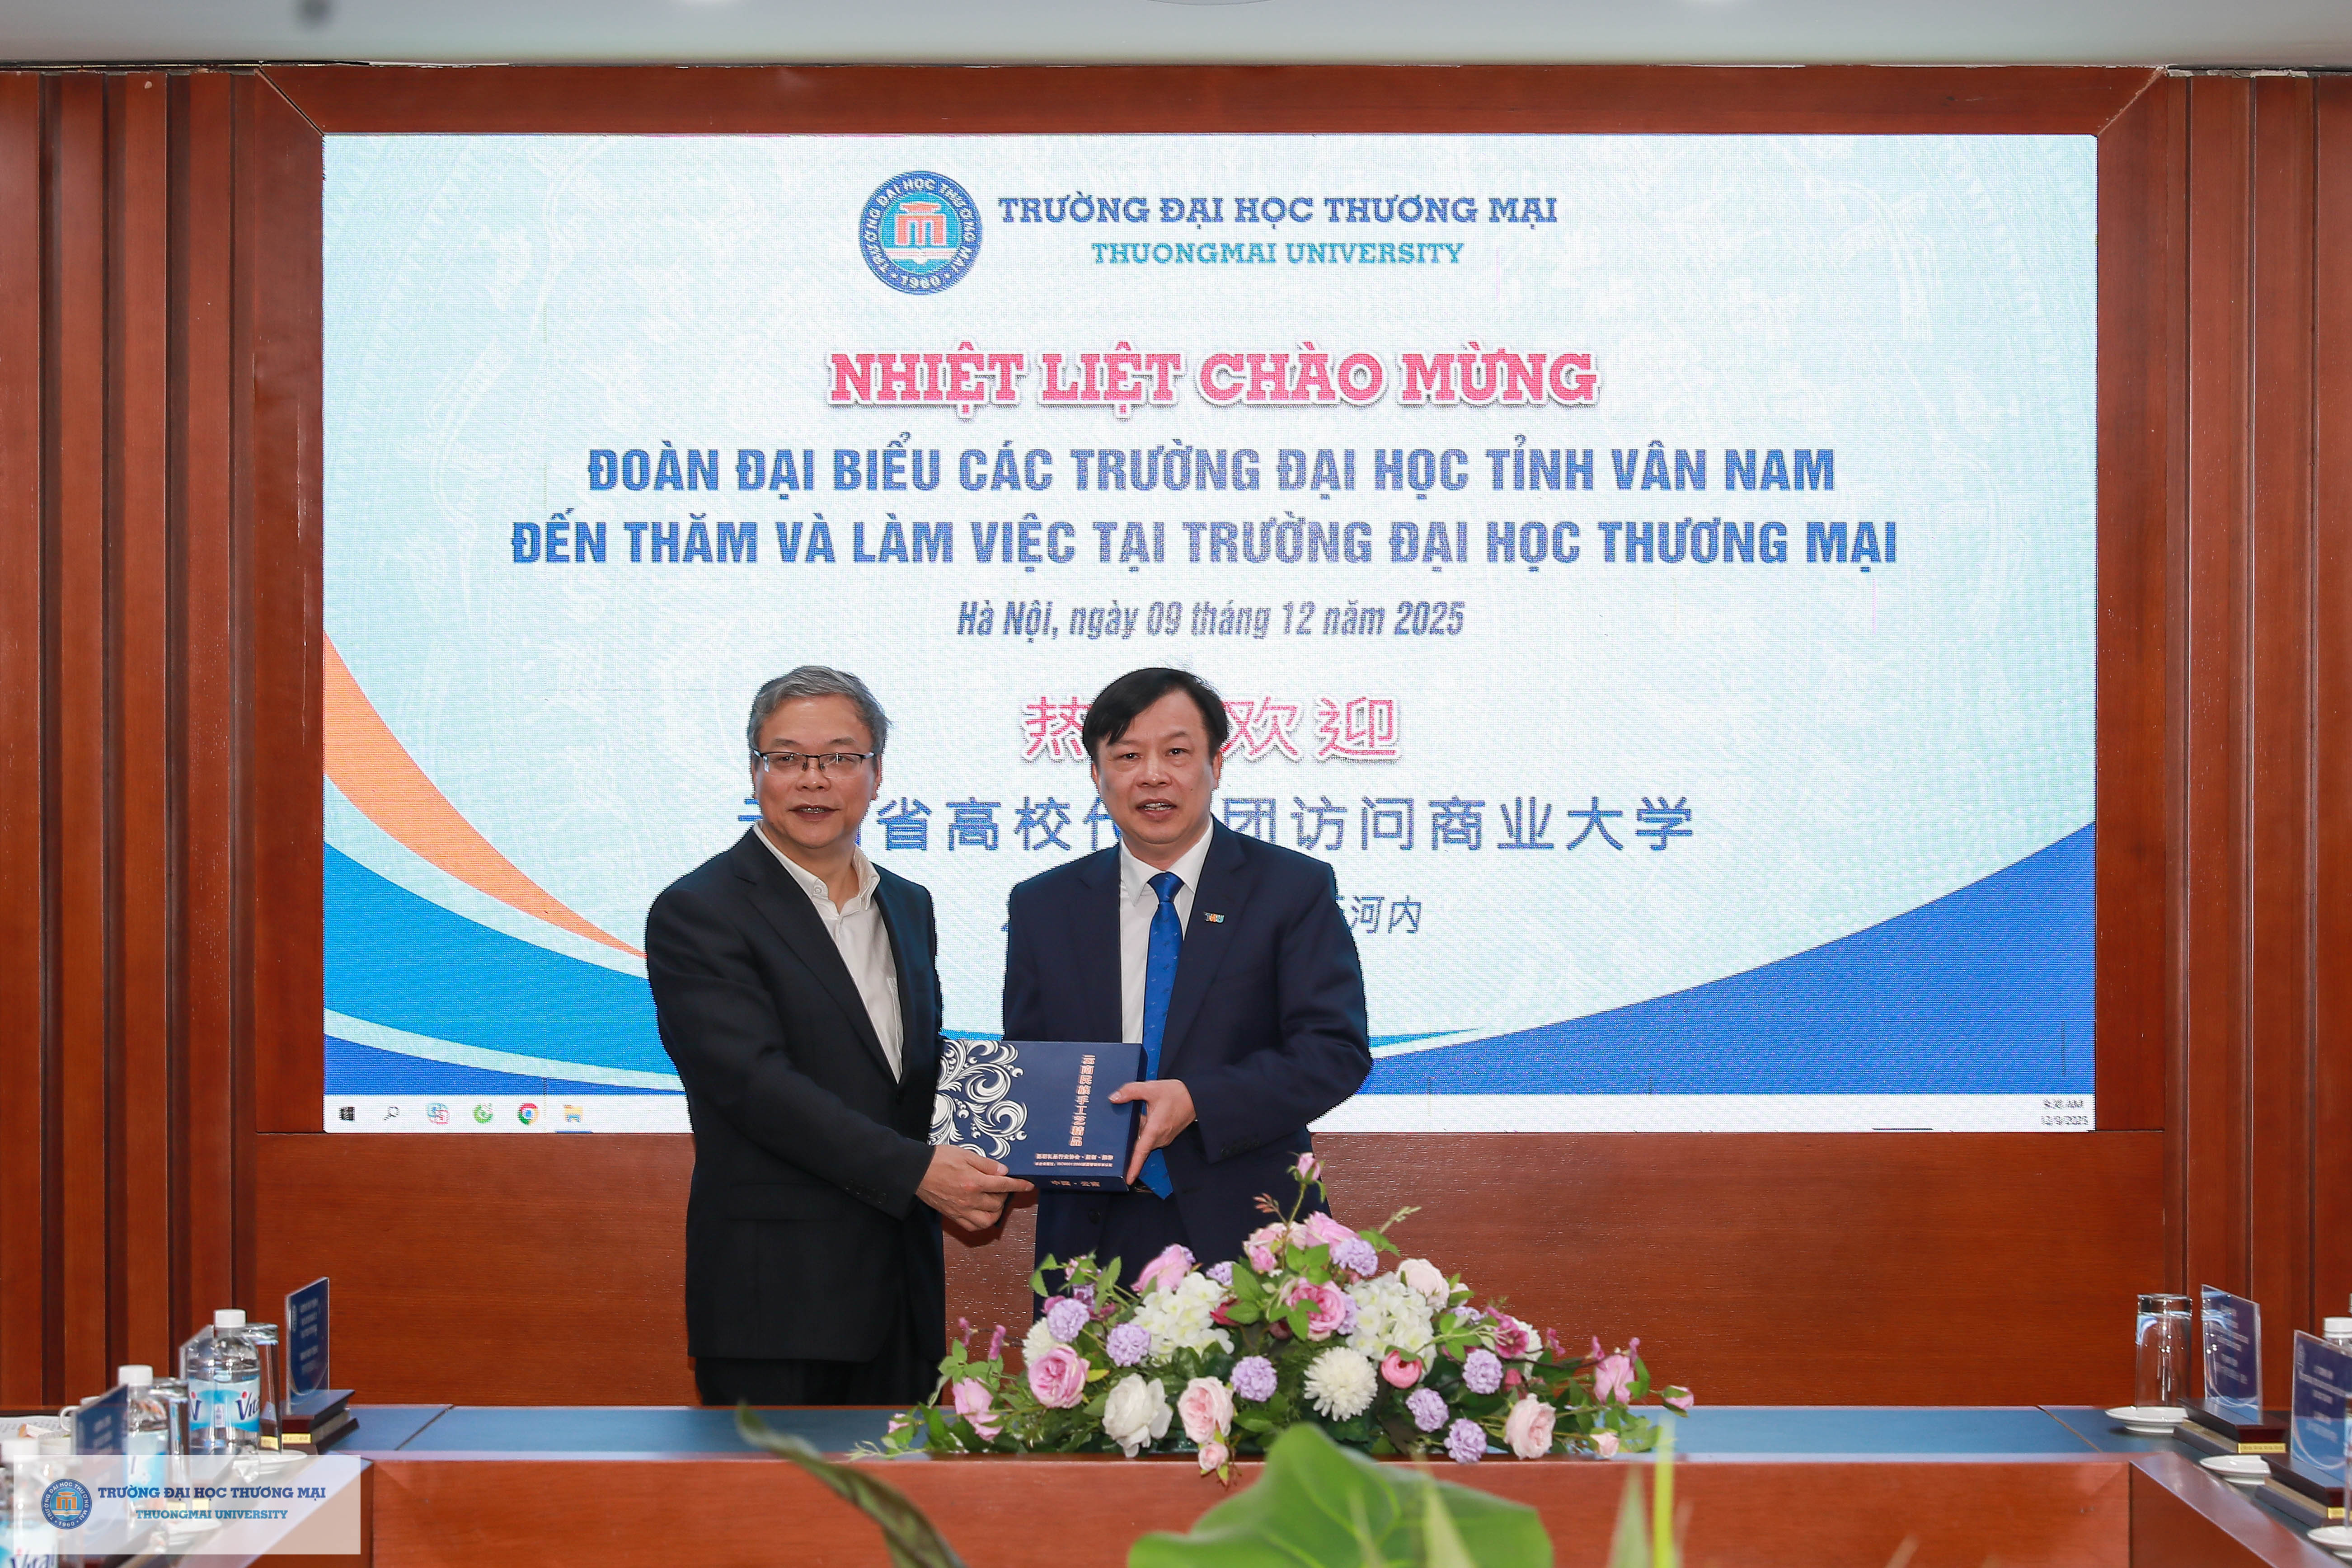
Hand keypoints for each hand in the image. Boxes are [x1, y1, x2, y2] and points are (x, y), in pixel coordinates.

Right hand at [917, 1146, 1031, 1230]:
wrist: (916, 1171)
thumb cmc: (940, 1159)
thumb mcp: (965, 1155)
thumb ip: (986, 1165)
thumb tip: (1004, 1172)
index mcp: (974, 1182)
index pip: (1003, 1186)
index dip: (1019, 1185)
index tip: (1028, 1186)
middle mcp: (969, 1199)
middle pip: (998, 1203)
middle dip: (1004, 1195)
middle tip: (1000, 1186)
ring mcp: (961, 1210)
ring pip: (988, 1220)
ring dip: (996, 1212)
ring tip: (993, 1201)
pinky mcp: (953, 1216)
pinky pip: (972, 1226)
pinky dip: (982, 1222)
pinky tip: (983, 1212)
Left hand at [1109, 1079, 1195, 1186]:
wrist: (1195, 1096)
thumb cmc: (1177, 1094)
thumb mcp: (1151, 1088)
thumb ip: (1131, 1091)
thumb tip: (1114, 1097)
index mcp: (1155, 1129)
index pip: (1141, 1152)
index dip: (1134, 1166)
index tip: (1127, 1178)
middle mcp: (1160, 1137)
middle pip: (1138, 1145)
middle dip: (1127, 1140)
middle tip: (1116, 1132)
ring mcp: (1164, 1138)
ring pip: (1144, 1140)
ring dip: (1137, 1131)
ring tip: (1134, 1117)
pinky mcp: (1165, 1135)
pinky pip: (1150, 1137)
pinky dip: (1144, 1129)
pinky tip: (1143, 1116)